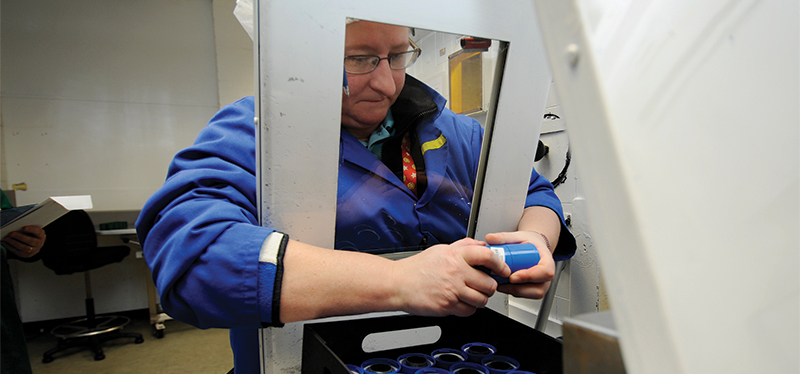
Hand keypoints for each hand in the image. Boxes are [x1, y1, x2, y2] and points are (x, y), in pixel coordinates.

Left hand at [2, 226, 45, 257]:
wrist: (35, 244)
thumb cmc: (32, 234)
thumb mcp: (33, 230)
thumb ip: (28, 228)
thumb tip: (17, 226)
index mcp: (41, 235)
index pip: (38, 232)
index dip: (31, 229)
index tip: (23, 227)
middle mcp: (39, 243)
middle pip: (30, 241)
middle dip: (19, 237)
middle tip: (11, 233)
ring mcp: (34, 250)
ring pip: (24, 248)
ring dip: (13, 243)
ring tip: (6, 238)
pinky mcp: (27, 255)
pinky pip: (18, 252)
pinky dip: (10, 247)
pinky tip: (5, 243)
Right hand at [391, 238, 509, 316]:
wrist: (398, 284)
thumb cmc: (418, 267)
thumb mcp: (441, 249)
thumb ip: (464, 246)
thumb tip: (482, 244)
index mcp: (456, 255)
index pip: (487, 256)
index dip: (500, 264)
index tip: (503, 269)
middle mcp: (456, 272)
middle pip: (489, 284)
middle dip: (489, 286)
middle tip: (484, 285)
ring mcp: (452, 290)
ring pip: (481, 300)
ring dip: (480, 299)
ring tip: (471, 294)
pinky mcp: (447, 306)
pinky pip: (469, 311)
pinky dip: (468, 308)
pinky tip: (461, 301)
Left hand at [485, 231, 554, 298]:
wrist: (533, 248)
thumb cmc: (529, 244)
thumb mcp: (518, 237)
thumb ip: (504, 237)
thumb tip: (490, 238)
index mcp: (547, 260)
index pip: (545, 272)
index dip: (530, 276)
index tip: (513, 276)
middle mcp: (546, 275)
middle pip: (539, 289)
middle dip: (518, 288)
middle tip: (502, 283)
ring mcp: (541, 284)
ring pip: (531, 294)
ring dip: (514, 292)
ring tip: (500, 284)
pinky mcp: (533, 289)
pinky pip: (525, 295)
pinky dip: (513, 292)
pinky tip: (503, 285)